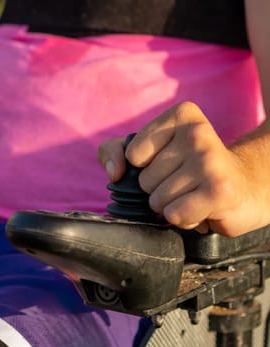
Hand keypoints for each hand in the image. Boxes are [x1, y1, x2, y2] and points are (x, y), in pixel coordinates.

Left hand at [98, 101, 267, 236]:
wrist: (244, 187)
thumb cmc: (188, 168)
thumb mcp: (146, 151)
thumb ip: (113, 151)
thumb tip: (115, 172)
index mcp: (180, 115)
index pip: (133, 154)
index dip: (144, 167)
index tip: (169, 162)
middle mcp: (197, 133)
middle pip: (144, 180)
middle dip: (159, 189)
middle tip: (186, 182)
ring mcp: (209, 161)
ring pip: (157, 201)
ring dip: (172, 205)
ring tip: (194, 193)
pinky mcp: (218, 190)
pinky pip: (174, 215)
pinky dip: (184, 219)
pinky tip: (202, 207)